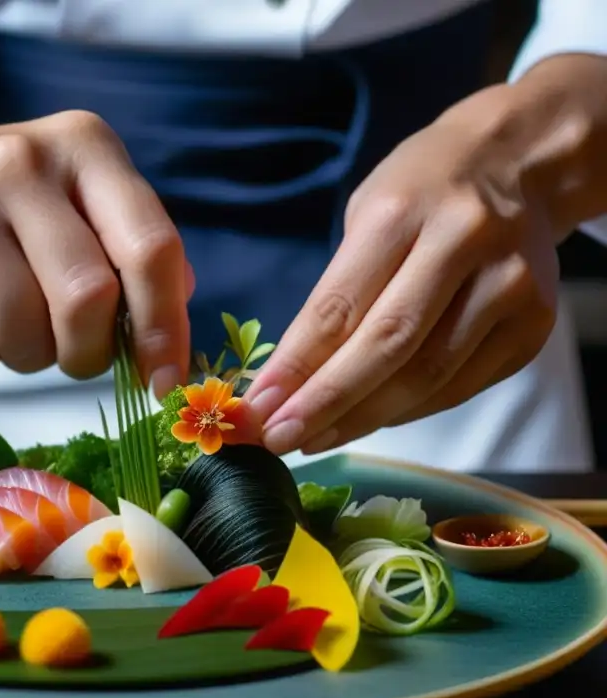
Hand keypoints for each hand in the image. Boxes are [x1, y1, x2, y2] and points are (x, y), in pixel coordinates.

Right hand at [0, 108, 192, 393]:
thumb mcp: (70, 196)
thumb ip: (128, 242)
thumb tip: (177, 305)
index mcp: (85, 148)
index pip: (151, 246)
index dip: (165, 325)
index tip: (163, 379)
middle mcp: (26, 163)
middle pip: (88, 299)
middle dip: (87, 351)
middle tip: (73, 351)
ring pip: (25, 331)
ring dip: (26, 355)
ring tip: (9, 321)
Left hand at [244, 82, 566, 455]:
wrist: (519, 164)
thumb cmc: (419, 192)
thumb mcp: (366, 217)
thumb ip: (335, 294)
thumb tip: (287, 382)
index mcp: (403, 212)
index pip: (340, 307)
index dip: (295, 368)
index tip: (256, 410)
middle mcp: (463, 245)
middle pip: (387, 347)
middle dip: (325, 404)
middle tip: (278, 440)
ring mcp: (509, 286)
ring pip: (427, 377)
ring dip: (362, 419)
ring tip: (314, 440)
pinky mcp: (535, 324)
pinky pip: (460, 386)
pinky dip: (408, 410)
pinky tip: (370, 420)